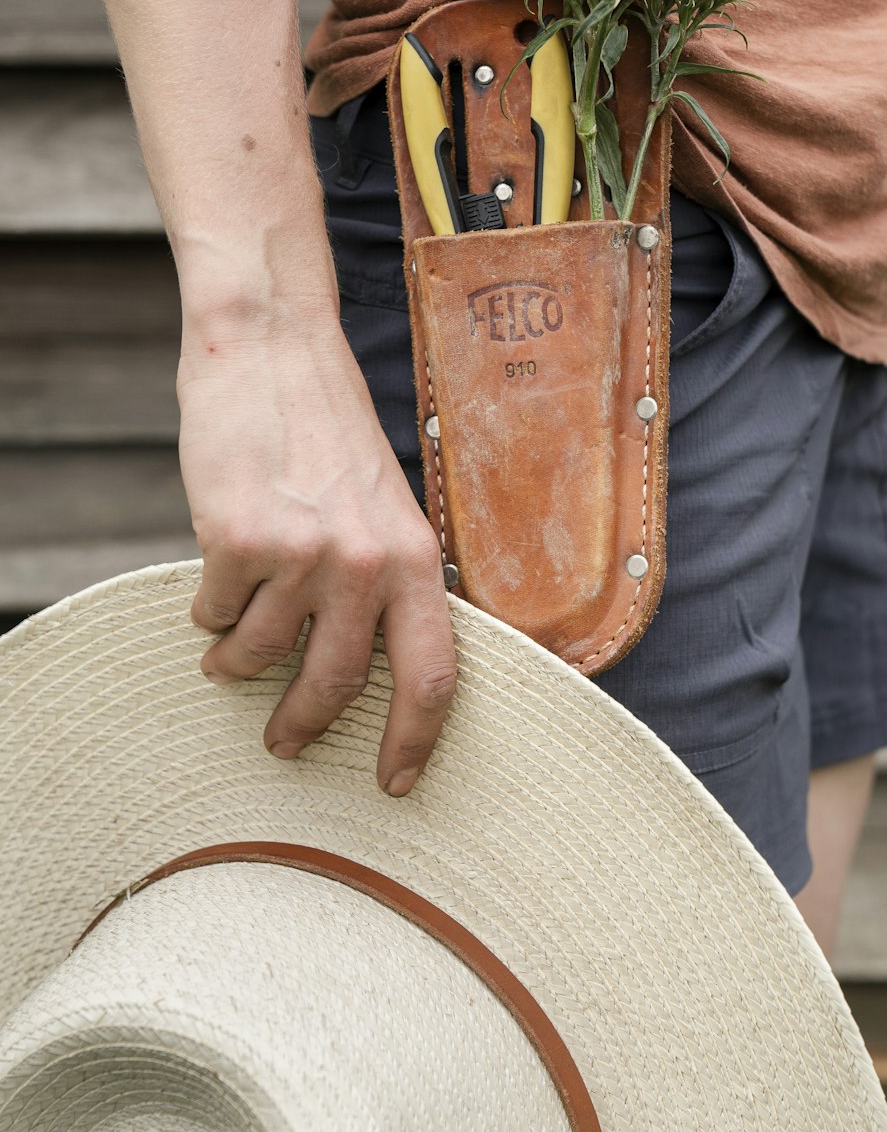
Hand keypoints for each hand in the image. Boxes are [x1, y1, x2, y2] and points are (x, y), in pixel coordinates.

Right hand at [176, 314, 454, 796]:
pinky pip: (214, 614)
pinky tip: (212, 585)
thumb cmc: (325, 429)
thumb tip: (357, 667)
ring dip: (236, 664)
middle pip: (338, 685)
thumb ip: (382, 578)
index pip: (433, 675)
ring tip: (226, 650)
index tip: (394, 781)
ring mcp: (304, 554)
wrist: (272, 350)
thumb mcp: (382, 504)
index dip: (414, 740)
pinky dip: (208, 612)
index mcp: (416, 557)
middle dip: (303, 726)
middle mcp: (368, 562)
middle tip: (283, 744)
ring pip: (261, 655)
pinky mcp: (240, 542)